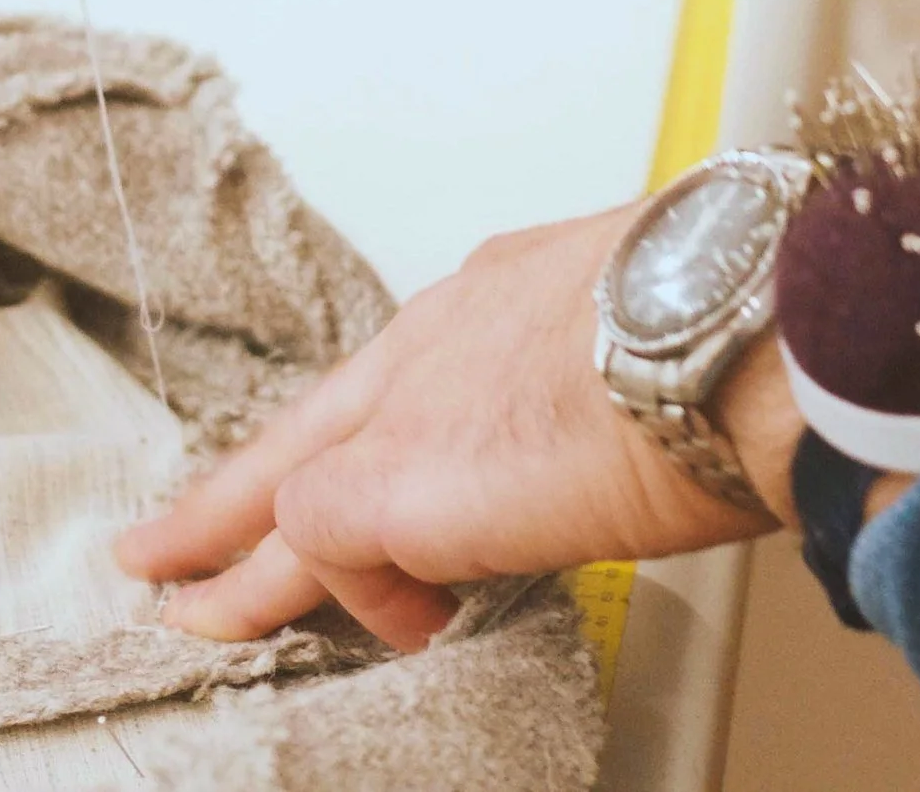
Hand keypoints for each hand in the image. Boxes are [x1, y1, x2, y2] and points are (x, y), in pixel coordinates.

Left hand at [113, 204, 796, 650]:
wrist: (734, 320)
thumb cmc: (740, 314)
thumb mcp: (671, 325)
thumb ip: (628, 376)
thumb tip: (669, 422)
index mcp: (509, 293)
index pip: (409, 369)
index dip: (376, 419)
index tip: (364, 447)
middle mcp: (439, 335)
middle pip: (314, 422)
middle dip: (242, 482)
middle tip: (179, 529)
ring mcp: (405, 407)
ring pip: (281, 489)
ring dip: (236, 559)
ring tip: (189, 605)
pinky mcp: (385, 486)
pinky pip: (325, 554)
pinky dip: (361, 599)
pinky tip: (403, 625)